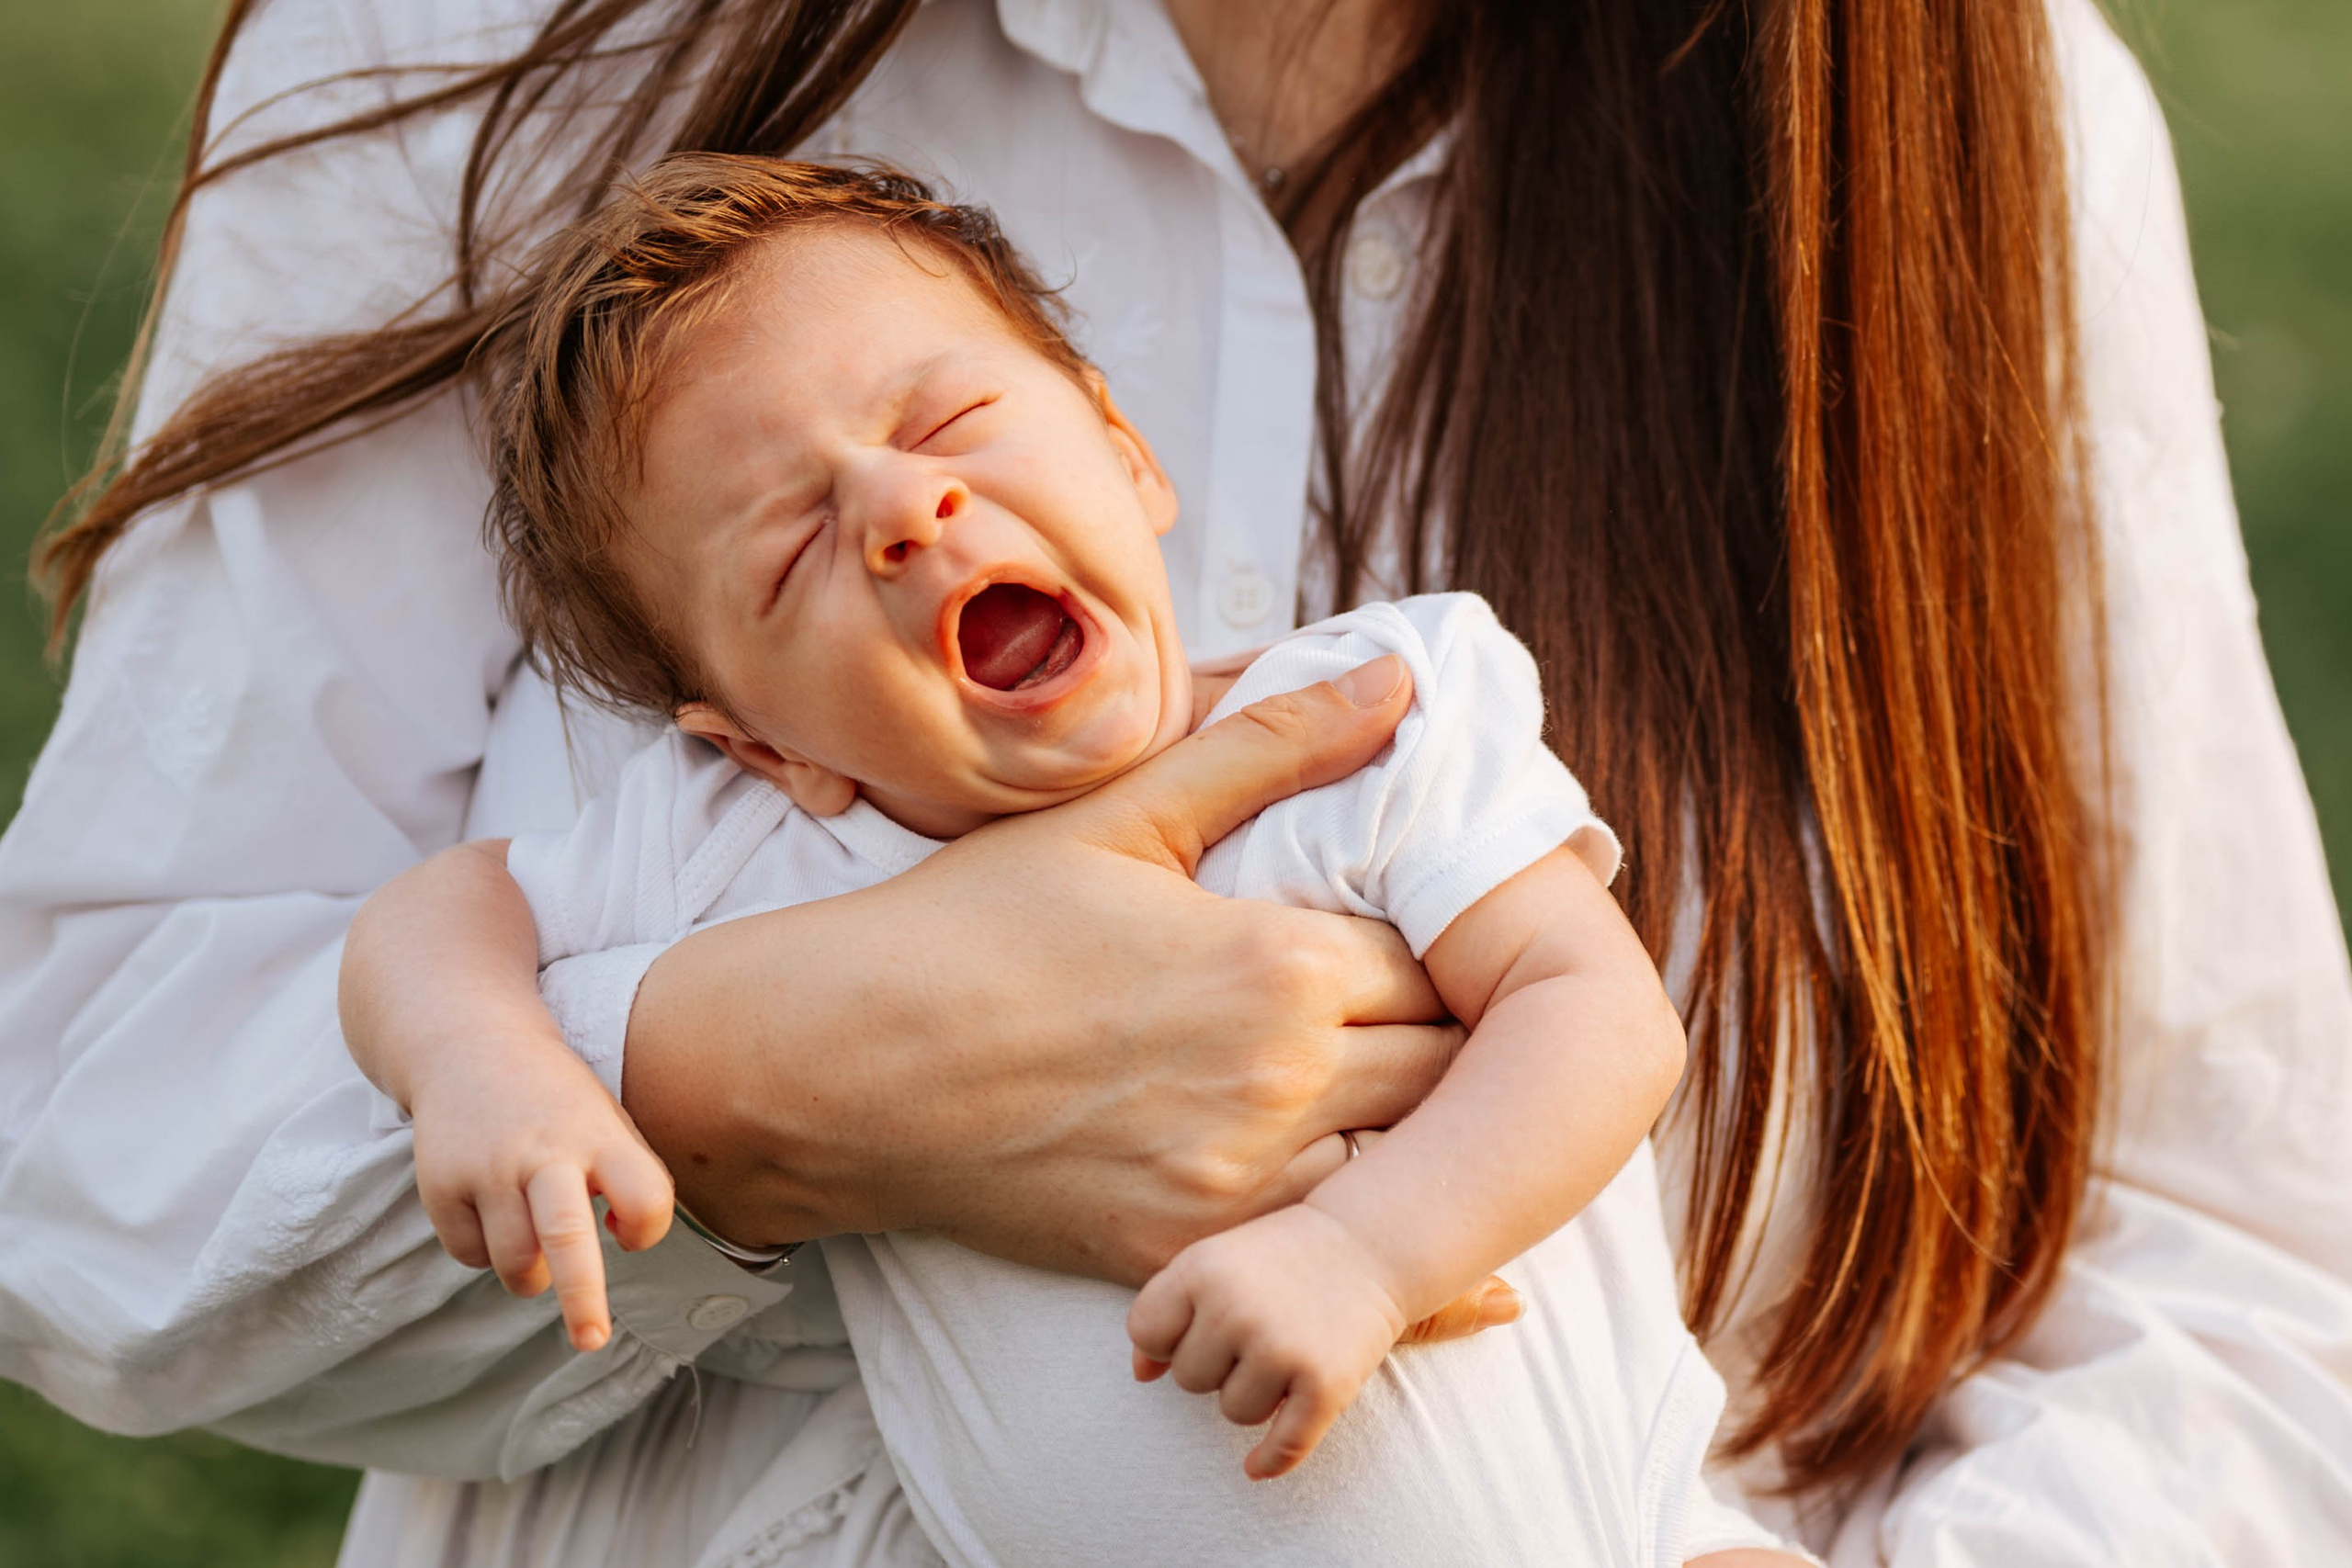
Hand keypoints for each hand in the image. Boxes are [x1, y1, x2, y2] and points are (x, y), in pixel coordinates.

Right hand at [409, 1032, 673, 1351]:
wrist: (468, 1044)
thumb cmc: (557, 1100)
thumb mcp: (606, 1119)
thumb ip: (625, 1176)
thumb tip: (625, 1239)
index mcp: (598, 1134)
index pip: (643, 1197)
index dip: (646, 1228)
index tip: (631, 1231)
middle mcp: (543, 1151)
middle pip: (566, 1236)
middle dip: (581, 1297)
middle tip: (593, 1340)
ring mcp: (486, 1169)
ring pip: (515, 1263)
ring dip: (532, 1274)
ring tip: (535, 1242)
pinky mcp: (439, 1185)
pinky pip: (470, 1254)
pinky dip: (487, 1251)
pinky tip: (493, 1210)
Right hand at [625, 656, 1464, 1281]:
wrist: (839, 1065)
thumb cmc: (972, 926)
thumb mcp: (1123, 812)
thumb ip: (1274, 748)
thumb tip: (1400, 682)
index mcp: (1276, 965)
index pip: (1436, 957)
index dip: (1443, 941)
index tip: (1434, 933)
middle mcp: (1276, 1085)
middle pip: (1446, 1066)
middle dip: (1452, 1033)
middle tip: (1441, 1013)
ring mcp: (1232, 1187)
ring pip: (1405, 1167)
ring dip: (1417, 1127)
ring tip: (1400, 1091)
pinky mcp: (1185, 1258)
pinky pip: (1324, 1256)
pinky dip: (1354, 1220)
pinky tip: (1348, 1186)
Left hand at [1127, 1203, 1411, 1479]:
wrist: (1370, 1243)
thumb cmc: (1279, 1257)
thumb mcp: (1215, 1262)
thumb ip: (1169, 1309)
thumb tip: (1141, 1376)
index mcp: (1201, 1269)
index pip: (1146, 1333)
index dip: (1168, 1337)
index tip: (1201, 1326)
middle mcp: (1236, 1309)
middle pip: (1188, 1378)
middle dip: (1216, 1364)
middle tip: (1255, 1331)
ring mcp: (1282, 1348)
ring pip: (1233, 1411)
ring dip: (1254, 1394)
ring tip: (1283, 1353)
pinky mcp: (1326, 1384)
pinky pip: (1283, 1447)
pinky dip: (1268, 1460)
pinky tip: (1256, 1465)